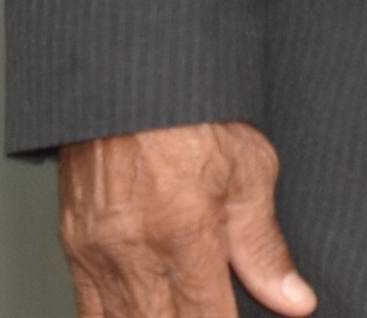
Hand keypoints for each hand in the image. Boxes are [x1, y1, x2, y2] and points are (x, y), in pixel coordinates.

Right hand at [57, 122, 312, 317]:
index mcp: (184, 233)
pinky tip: (140, 312)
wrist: (128, 72)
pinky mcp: (73, 244)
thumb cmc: (192, 109)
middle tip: (207, 313)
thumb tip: (294, 300)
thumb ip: (264, 245)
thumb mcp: (249, 168)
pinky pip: (89, 308)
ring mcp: (96, 251)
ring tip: (176, 312)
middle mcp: (133, 250)